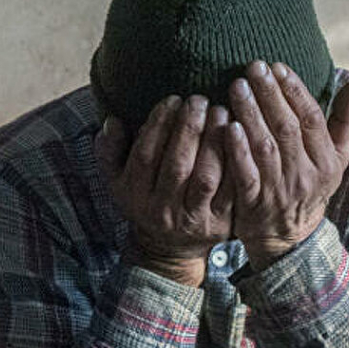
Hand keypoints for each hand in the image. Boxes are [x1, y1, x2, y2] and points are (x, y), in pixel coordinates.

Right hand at [96, 94, 234, 285]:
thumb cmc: (144, 199)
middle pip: (177, 164)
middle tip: (200, 99)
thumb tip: (113, 121)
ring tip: (220, 112)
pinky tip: (239, 138)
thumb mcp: (117, 179)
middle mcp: (162, 210)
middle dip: (189, 128)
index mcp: (135, 195)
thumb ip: (109, 149)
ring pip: (206, 177)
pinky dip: (236, 163)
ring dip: (214, 142)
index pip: (145, 155)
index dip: (159, 125)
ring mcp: (193, 219)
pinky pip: (232, 191)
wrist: (168, 248)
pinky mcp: (222, 224)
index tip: (173, 99)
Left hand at [223, 62, 348, 267]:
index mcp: (327, 162)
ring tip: (238, 86)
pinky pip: (246, 173)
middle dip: (270, 94)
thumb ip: (345, 122)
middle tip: (253, 67)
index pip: (313, 119)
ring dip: (251, 114)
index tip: (278, 67)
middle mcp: (306, 175)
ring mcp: (280, 190)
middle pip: (288, 128)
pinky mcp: (255, 203)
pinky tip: (228, 126)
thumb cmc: (309, 187)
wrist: (288, 240)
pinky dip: (238, 149)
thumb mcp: (335, 160)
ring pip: (266, 146)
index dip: (295, 91)